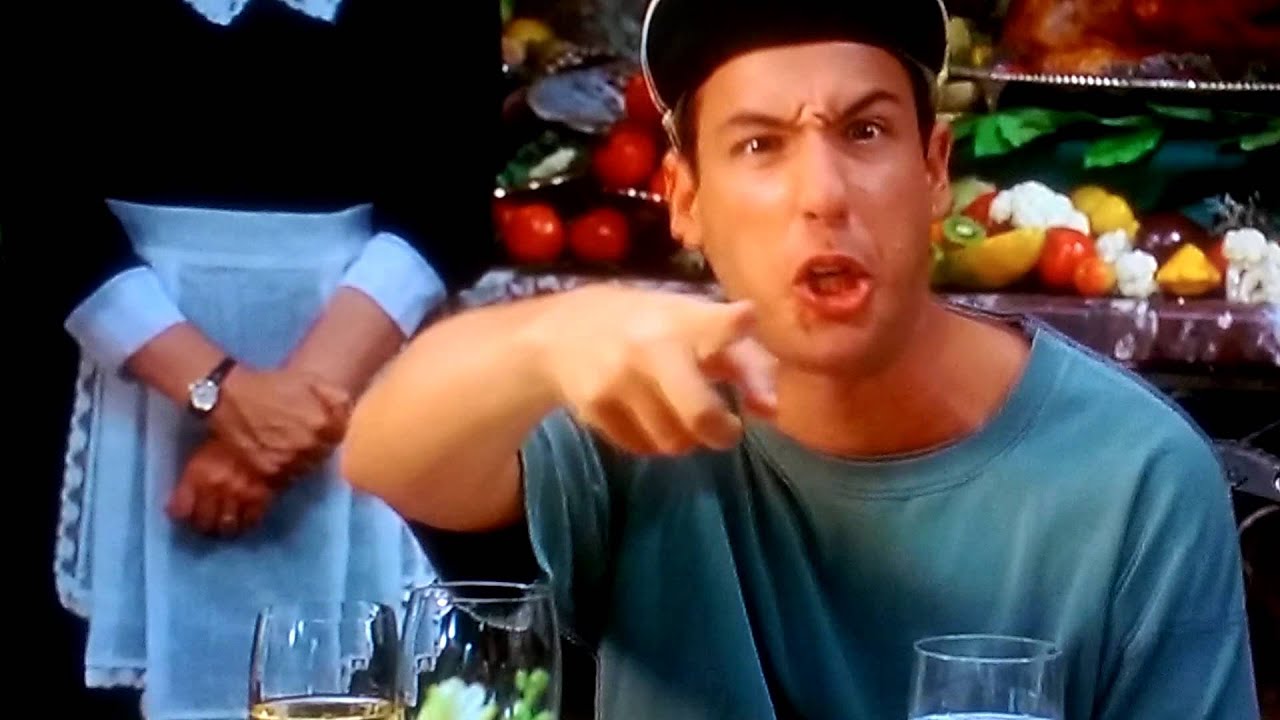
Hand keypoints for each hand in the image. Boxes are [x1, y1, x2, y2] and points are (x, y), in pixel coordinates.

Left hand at [167, 439, 276, 535]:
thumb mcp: (206, 447)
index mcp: (198, 474)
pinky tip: (246, 519)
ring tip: (225, 524)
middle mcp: (216, 491)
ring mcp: (240, 498)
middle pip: (204, 523)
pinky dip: (247, 523)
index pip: (180, 509)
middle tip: (205, 522)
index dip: (180, 514)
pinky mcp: (262, 501)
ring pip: (227, 527)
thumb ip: (195, 470)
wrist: (271, 433)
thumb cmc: (233, 436)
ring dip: (224, 528)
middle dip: (203, 525)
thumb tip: (184, 483)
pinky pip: (251, 522)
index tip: (181, 513)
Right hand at [209, 367, 350, 476]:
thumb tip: (351, 414)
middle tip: (303, 434)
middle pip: (324, 455)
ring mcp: (288, 462)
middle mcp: (308, 447)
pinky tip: (277, 456)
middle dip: (318, 446)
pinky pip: (286, 478)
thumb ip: (336, 399)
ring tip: (288, 445)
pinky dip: (285, 470)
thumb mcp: (310, 381)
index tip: (323, 426)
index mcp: (322, 424)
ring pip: (306, 468)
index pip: (341, 438)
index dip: (332, 432)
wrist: (229, 397)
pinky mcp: (269, 473)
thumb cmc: (271, 385)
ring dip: (302, 460)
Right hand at [536, 286, 777, 454]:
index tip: (747, 317)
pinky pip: (642, 447)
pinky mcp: (594, 408)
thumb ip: (743, 362)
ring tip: (680, 417)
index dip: (733, 324)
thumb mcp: (692, 326)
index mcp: (682, 320)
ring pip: (674, 441)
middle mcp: (650, 348)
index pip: (714, 321)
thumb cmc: (646, 327)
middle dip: (722, 432)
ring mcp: (619, 380)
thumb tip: (771, 410)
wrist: (559, 333)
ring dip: (687, 438)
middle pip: (699, 414)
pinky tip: (646, 417)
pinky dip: (653, 441)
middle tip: (727, 430)